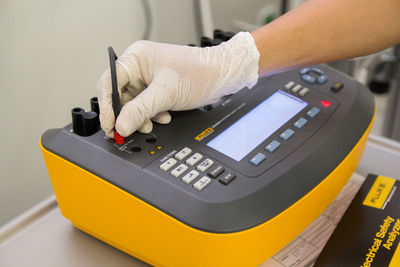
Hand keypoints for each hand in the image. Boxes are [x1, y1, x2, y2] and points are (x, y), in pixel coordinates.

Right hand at [97, 32, 258, 137]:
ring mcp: (149, 77)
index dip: (106, 106)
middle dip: (127, 114)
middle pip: (120, 95)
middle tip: (127, 130)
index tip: (109, 125)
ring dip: (141, 117)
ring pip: (134, 103)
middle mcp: (139, 66)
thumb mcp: (165, 94)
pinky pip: (146, 105)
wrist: (221, 77)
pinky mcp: (158, 88)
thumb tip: (120, 125)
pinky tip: (163, 116)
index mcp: (136, 58)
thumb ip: (140, 110)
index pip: (108, 82)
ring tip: (151, 123)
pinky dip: (151, 114)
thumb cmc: (198, 73)